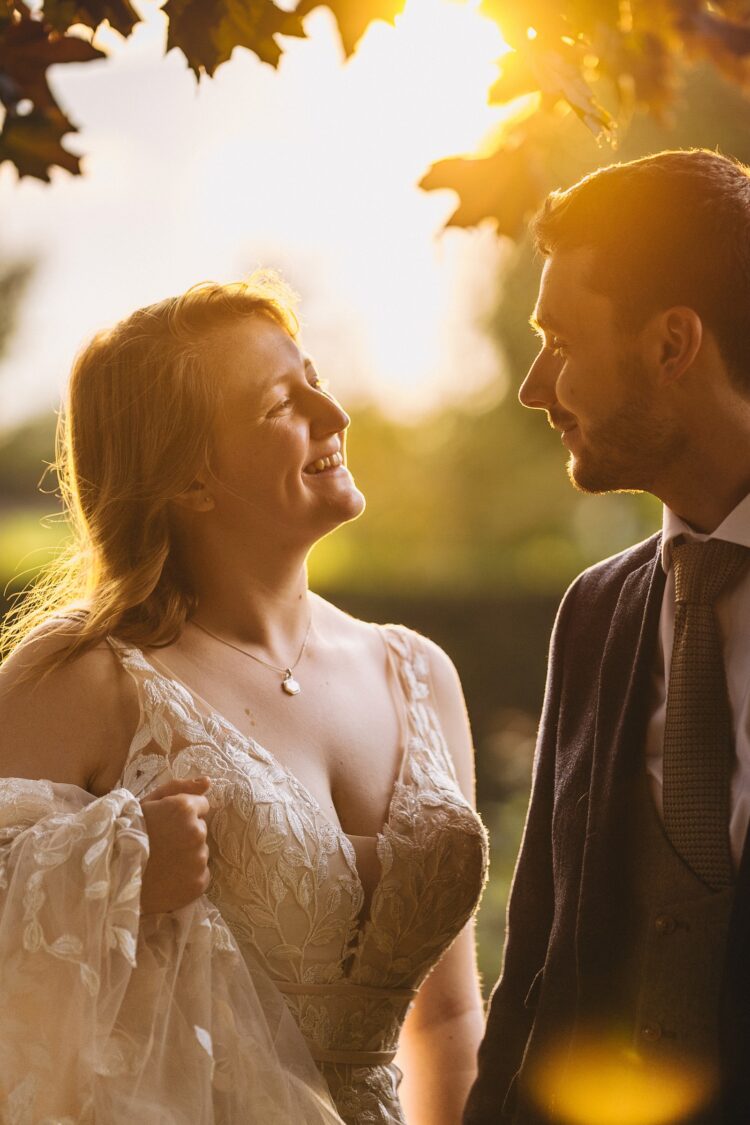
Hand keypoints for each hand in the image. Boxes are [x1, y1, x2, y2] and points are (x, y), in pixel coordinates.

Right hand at [139, 777, 211, 913]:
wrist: (111, 877)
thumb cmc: (127, 834)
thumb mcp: (148, 802)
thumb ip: (179, 787)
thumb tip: (207, 782)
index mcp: (184, 809)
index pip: (202, 805)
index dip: (183, 813)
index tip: (166, 823)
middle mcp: (196, 832)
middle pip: (200, 829)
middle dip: (186, 834)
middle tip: (161, 844)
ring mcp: (198, 860)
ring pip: (200, 853)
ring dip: (187, 855)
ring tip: (162, 862)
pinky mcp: (197, 884)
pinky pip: (199, 875)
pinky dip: (187, 877)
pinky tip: (167, 878)